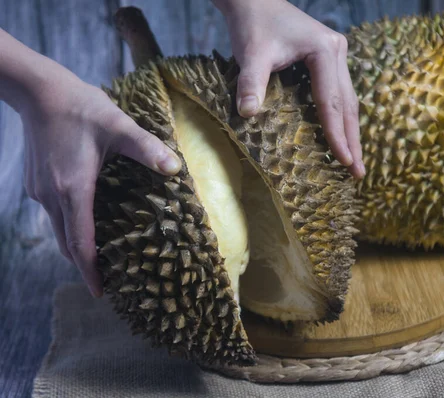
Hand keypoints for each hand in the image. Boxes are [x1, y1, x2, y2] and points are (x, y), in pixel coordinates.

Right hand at [17, 61, 181, 297]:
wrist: (39, 91)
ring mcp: (40, 190)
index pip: (80, 243)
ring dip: (77, 247)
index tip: (101, 292)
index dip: (91, 270)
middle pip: (67, 244)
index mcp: (73, 189)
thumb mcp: (119, 126)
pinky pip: (55, 214)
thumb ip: (147, 149)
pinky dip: (70, 227)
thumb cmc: (81, 108)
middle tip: (106, 281)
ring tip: (99, 258)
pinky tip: (88, 221)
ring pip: (59, 230)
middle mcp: (52, 196)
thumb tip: (175, 168)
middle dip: (85, 266)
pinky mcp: (36, 182)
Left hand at [213, 0, 364, 178]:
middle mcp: (337, 52)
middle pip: (349, 104)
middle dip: (353, 140)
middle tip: (358, 173)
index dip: (336, 134)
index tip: (344, 161)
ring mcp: (337, 55)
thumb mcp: (252, 54)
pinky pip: (339, 94)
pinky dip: (340, 118)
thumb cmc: (254, 25)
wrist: (255, 0)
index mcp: (325, 51)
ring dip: (350, 131)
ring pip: (348, 100)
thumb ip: (250, 83)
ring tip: (354, 162)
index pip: (331, 101)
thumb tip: (247, 115)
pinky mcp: (330, 59)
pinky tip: (341, 136)